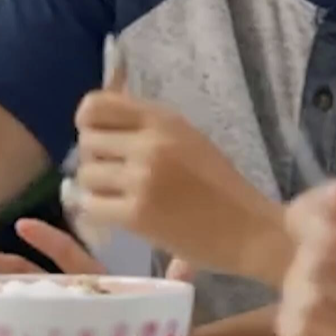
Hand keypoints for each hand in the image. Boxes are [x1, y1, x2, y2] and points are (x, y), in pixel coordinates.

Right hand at [0, 220, 198, 335]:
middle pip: (31, 278)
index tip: (21, 225)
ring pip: (23, 305)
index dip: (47, 241)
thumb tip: (190, 260)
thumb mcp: (171, 305)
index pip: (68, 257)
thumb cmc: (168, 333)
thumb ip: (176, 282)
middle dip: (0, 267)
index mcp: (97, 285)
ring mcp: (65, 324)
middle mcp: (75, 300)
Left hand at [72, 91, 290, 283]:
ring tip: (119, 197)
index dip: (88, 122)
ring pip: (85, 175)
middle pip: (86, 141)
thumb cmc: (220, 185)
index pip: (95, 105)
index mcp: (163, 119)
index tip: (100, 140)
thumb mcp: (185, 139)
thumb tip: (95, 114)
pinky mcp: (137, 214)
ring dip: (96, 188)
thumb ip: (145, 126)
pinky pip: (91, 205)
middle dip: (94, 159)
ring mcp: (142, 178)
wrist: (249, 230)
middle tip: (113, 175)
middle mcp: (150, 143)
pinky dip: (99, 212)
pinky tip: (119, 215)